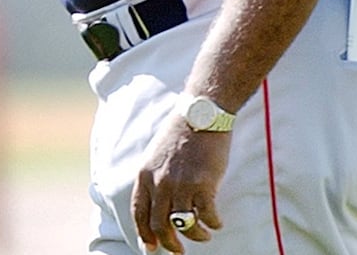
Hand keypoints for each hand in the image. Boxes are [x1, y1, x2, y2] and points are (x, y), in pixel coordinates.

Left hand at [130, 115, 229, 252]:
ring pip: (184, 224)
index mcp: (145, 175)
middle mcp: (159, 182)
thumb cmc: (181, 134)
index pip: (139, 212)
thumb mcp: (156, 156)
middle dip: (169, 243)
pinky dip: (213, 224)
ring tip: (204, 235)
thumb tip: (159, 202)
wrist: (201, 114)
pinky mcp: (203, 183)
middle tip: (179, 251)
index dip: (144, 234)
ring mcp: (180, 183)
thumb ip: (155, 178)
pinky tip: (217, 222)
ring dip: (195, 236)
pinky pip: (206, 216)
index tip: (150, 248)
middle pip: (159, 224)